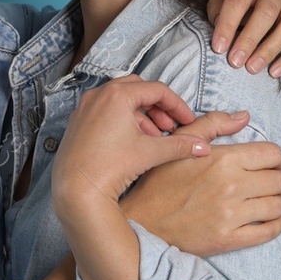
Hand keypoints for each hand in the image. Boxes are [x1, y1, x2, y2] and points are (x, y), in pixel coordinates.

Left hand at [51, 75, 239, 221]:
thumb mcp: (151, 152)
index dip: (177, 105)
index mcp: (117, 94)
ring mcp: (84, 108)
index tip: (188, 121)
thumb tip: (203, 147)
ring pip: (120, 102)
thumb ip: (180, 145)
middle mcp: (98, 95)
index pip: (157, 90)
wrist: (77, 189)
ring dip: (141, 117)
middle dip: (158, 107)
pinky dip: (122, 122)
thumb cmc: (111, 166)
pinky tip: (133, 143)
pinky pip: (105, 113)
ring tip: (154, 139)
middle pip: (137, 90)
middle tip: (171, 126)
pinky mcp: (77, 123)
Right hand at [121, 135, 280, 257]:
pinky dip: (280, 225)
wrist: (140, 222)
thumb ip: (212, 124)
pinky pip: (267, 232)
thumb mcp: (179, 143)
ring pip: (277, 205)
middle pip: (278, 180)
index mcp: (222, 159)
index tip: (280, 163)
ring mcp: (230, 214)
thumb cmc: (159, 182)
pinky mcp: (228, 238)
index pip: (271, 154)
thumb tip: (244, 116)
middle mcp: (230, 185)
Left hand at [205, 0, 280, 76]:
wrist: (260, 0)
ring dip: (270, 50)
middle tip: (235, 62)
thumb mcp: (220, 2)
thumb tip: (223, 32)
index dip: (227, 25)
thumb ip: (217, 13)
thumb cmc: (236, 5)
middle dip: (249, 39)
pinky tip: (274, 72)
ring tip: (252, 69)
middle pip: (267, 12)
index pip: (239, 0)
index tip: (218, 48)